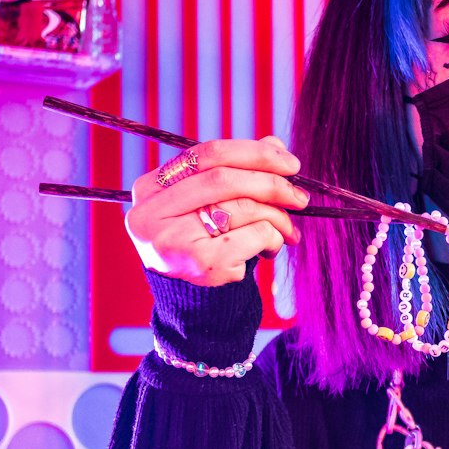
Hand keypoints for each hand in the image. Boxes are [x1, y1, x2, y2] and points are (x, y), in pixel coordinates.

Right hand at [125, 136, 307, 285]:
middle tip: (299, 195)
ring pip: (243, 207)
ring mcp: (173, 239)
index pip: (206, 154)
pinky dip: (273, 238)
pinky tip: (271, 248)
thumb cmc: (202, 244)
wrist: (194, 304)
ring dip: (277, 216)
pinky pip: (255, 235)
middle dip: (271, 183)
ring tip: (288, 229)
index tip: (289, 162)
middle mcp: (152, 213)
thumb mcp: (208, 205)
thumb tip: (275, 144)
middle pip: (224, 179)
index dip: (253, 152)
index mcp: (149, 188)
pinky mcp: (201, 264)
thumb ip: (235, 172)